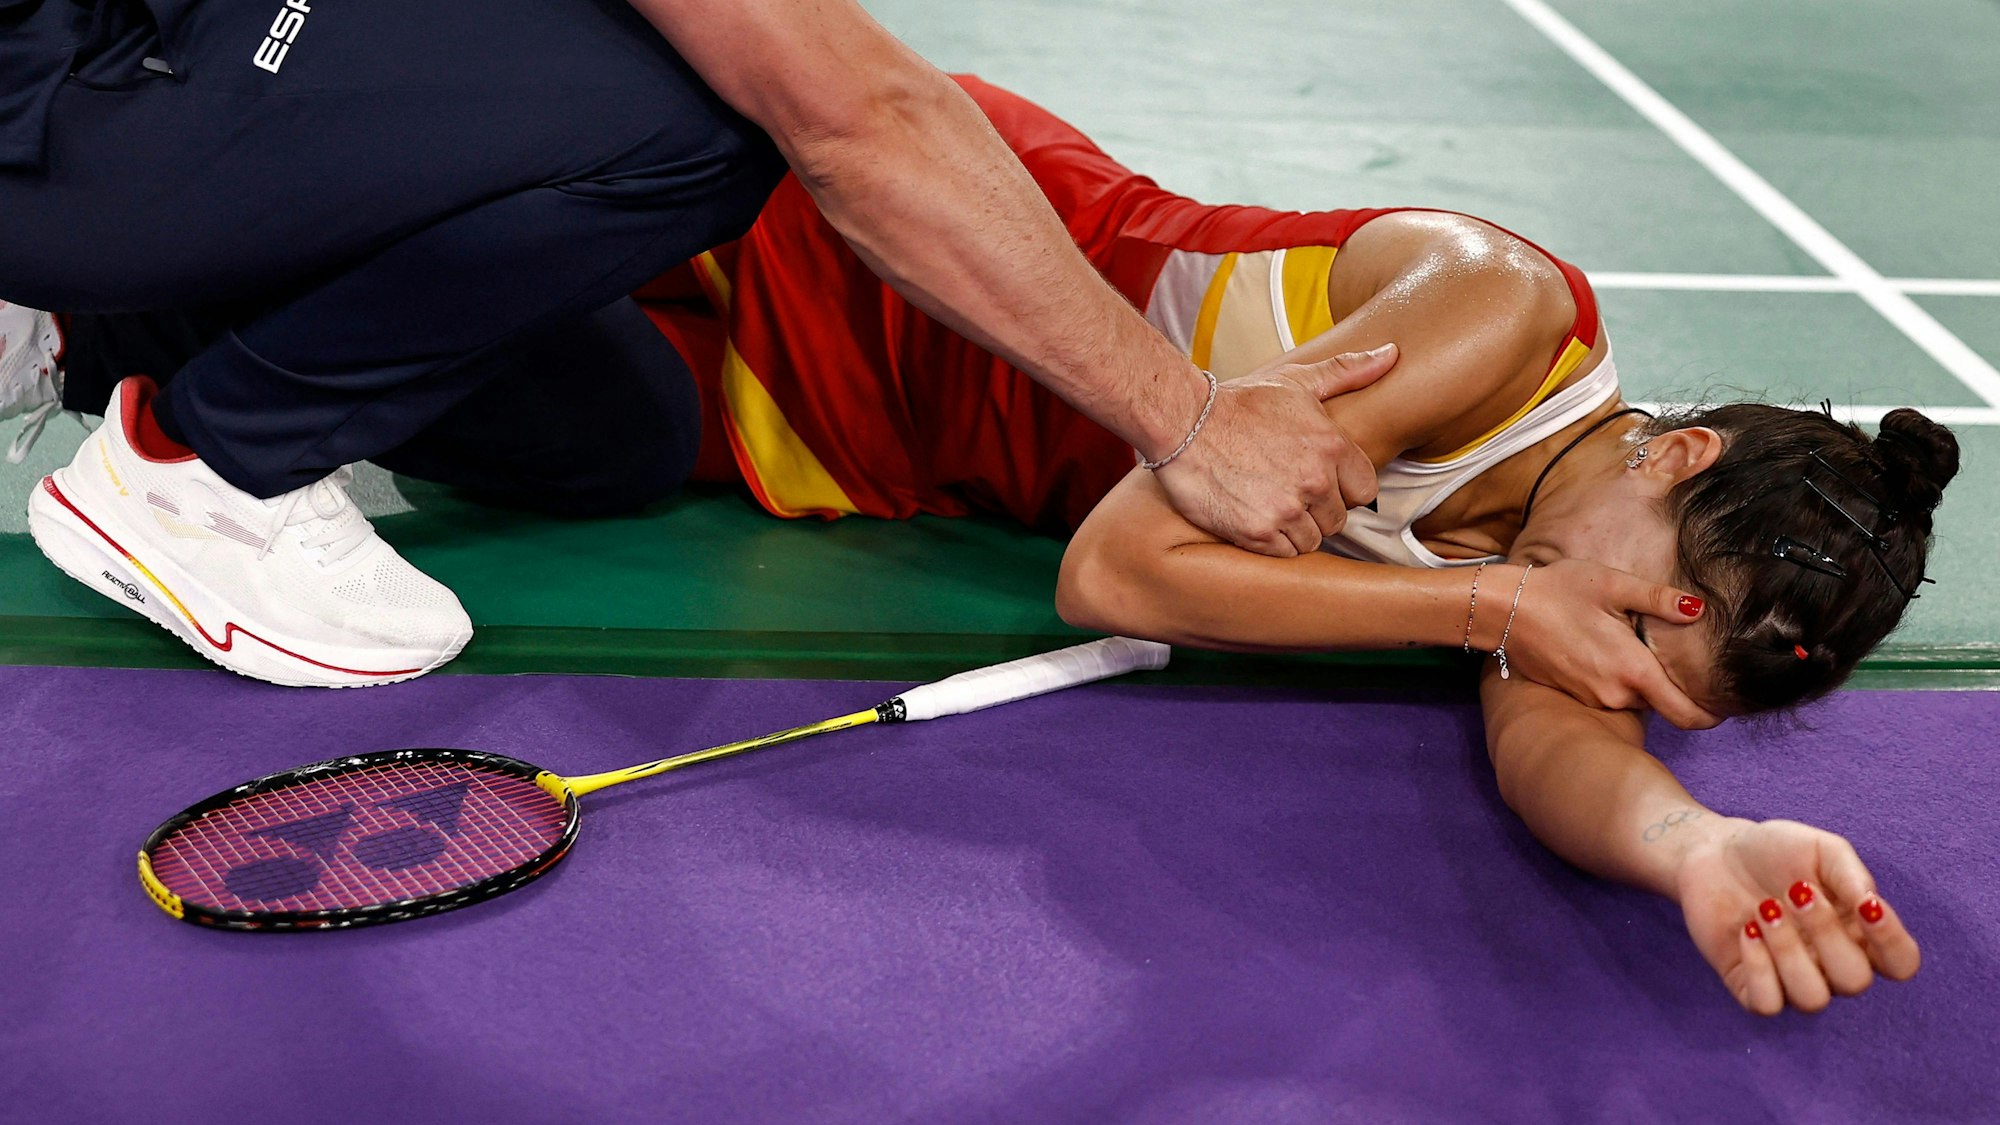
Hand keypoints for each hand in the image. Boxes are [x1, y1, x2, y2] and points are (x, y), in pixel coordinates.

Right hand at [1152, 344, 1396, 556]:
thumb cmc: (1239, 402)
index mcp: (1333, 446)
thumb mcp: (1296, 381)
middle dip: (1317, 510)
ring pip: (1312, 539)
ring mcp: (1288, 509)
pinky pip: (1283, 553)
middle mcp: (1316, 481)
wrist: (1183, 423)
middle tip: (1285, 491)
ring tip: (1267, 503)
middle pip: (1337, 519)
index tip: (1316, 480)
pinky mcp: (1259, 532)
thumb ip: (1348, 372)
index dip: (1342, 488)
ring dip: (1293, 528)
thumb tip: (1392, 353)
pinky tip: (1252, 516)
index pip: (1365, 490)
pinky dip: (1270, 542)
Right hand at [1501, 558, 1721, 728]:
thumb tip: (1699, 609)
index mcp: (1633, 670)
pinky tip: (1599, 648)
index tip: (1721, 710)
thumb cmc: (1559, 592)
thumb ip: (1659, 599)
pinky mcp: (1572, 695)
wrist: (1503, 610)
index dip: (1709, 717)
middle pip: (1659, 703)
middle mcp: (1615, 694)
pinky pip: (1606, 694)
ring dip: (1636, 679)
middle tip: (1661, 650)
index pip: (1685, 714)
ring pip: (1632, 698)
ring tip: (1626, 643)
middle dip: (1667, 685)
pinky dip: (1612, 678)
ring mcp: (1591, 698)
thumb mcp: (1613, 584)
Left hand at [1676, 818, 1919, 1014]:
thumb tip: (1871, 904)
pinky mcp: (1749, 986)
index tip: (1866, 905)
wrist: (1714, 852)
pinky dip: (1759, 968)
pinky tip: (1746, 930)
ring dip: (1788, 951)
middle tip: (1795, 892)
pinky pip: (1767, 1004)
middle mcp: (1831, 965)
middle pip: (1854, 981)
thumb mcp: (1821, 849)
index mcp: (1860, 934)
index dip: (1893, 942)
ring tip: (1765, 908)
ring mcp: (1792, 980)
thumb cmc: (1775, 851)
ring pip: (1812, 999)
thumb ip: (1852, 875)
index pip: (1900, 963)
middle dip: (1826, 934)